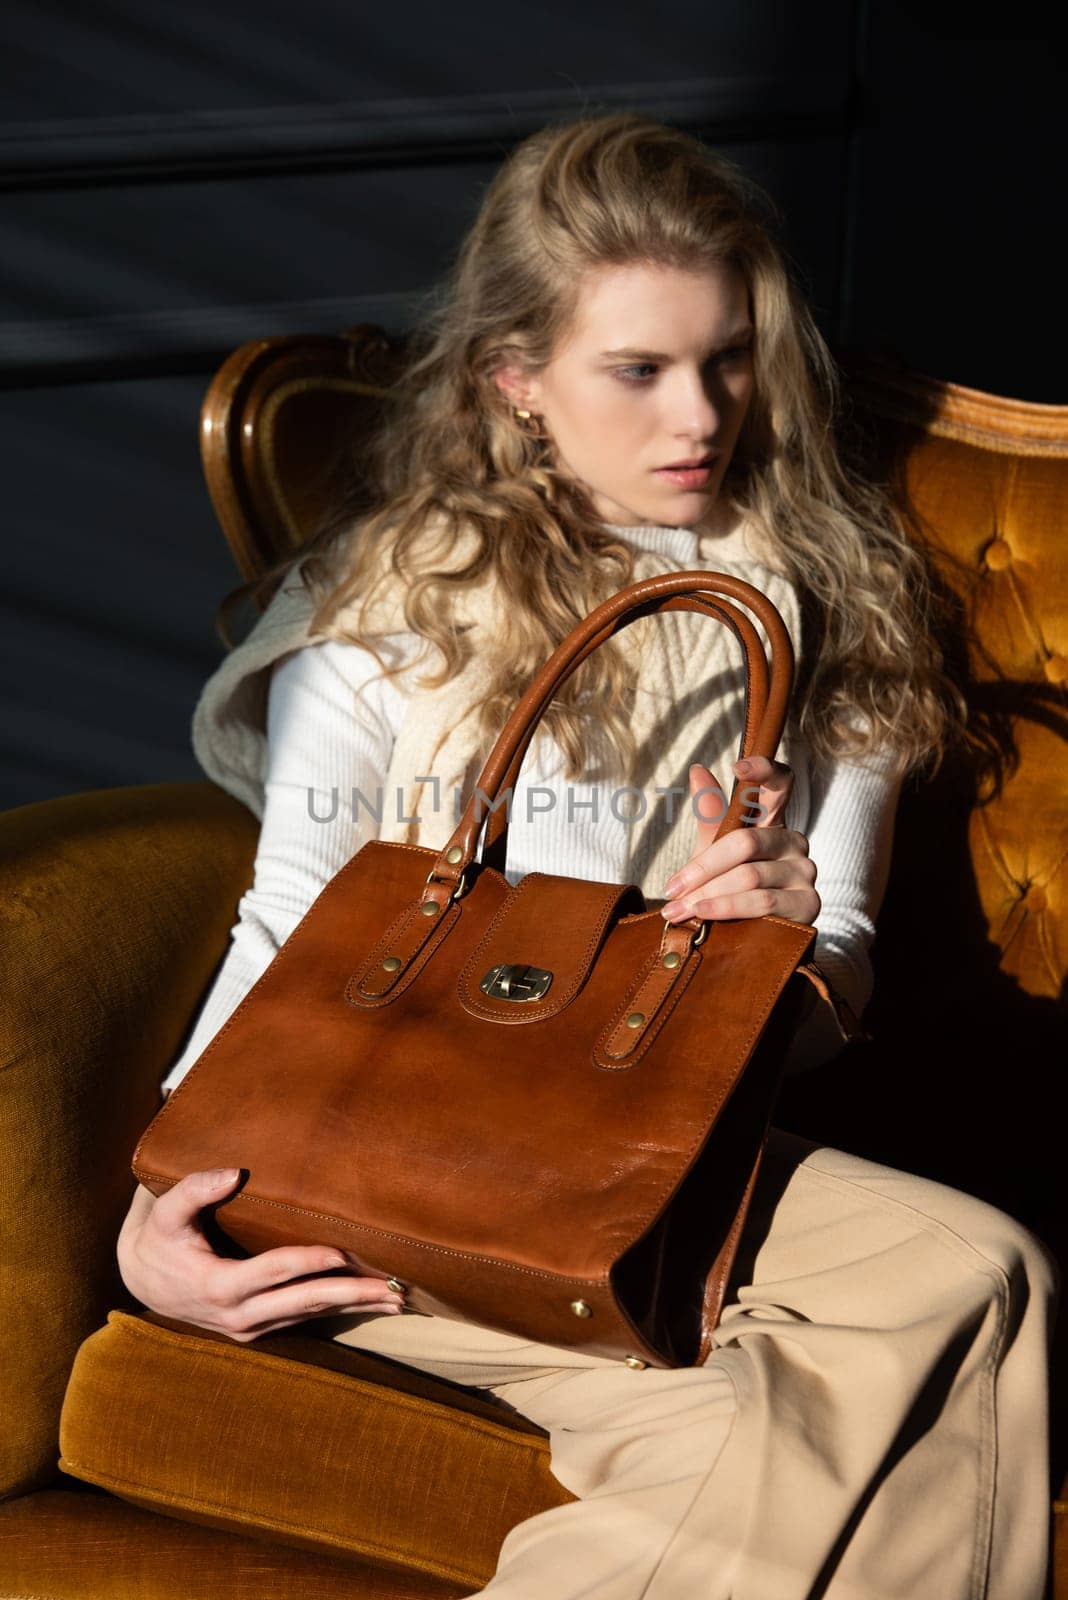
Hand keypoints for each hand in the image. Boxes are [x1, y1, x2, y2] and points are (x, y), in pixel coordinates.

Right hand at [116, 1171, 406, 1343]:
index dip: (310, 1262)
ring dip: (354, 1306)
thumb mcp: (167, 1210)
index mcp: (218, 1286)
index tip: (344, 1251)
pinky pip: (303, 1319)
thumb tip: (232, 1172)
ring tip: (397, 1297)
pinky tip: (368, 1301)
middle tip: (395, 1288)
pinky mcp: (257, 1328)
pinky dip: (336, 1309)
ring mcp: (249, 1327)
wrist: (142, 1280)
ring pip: (310, 1316)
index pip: (274, 1272)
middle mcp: (239, 1316)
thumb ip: (195, 1189)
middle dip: (352, 1295)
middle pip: (305, 1302)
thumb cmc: (159, 1237)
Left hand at [659, 757, 819, 926]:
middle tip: (672, 888)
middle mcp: (795, 841)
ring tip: (678, 909)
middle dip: (702, 868)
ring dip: (707, 894)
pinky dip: (727, 907)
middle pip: (745, 841)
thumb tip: (697, 769)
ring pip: (749, 876)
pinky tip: (704, 914)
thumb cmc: (727, 884)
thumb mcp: (714, 849)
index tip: (738, 766)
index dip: (764, 770)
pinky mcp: (808, 903)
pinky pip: (763, 901)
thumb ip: (710, 813)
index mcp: (773, 821)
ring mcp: (805, 871)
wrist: (748, 934)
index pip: (780, 783)